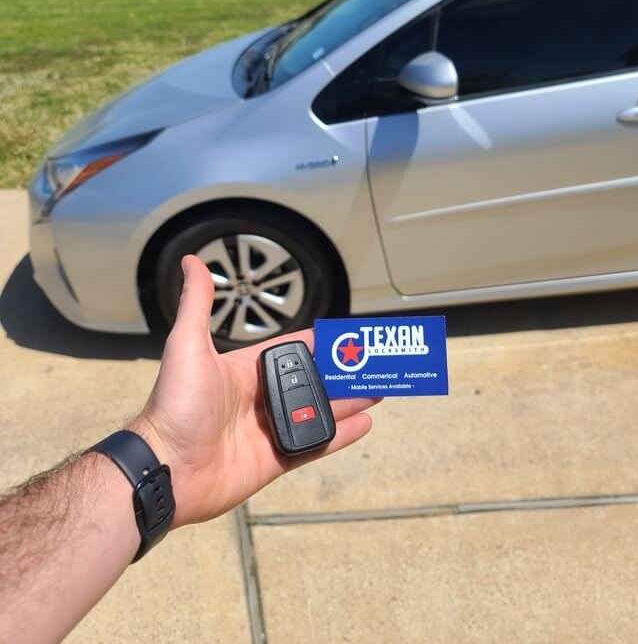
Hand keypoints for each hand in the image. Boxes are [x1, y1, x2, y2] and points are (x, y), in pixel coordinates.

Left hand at [132, 255, 377, 525]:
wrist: (167, 469)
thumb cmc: (174, 406)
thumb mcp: (187, 346)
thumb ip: (198, 304)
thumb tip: (192, 262)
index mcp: (246, 370)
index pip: (293, 351)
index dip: (321, 344)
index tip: (348, 336)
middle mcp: (261, 399)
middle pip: (313, 382)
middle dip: (342, 374)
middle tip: (372, 364)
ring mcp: (271, 430)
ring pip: (319, 412)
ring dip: (348, 401)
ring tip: (377, 389)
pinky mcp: (276, 459)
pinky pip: (315, 445)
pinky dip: (340, 435)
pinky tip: (364, 424)